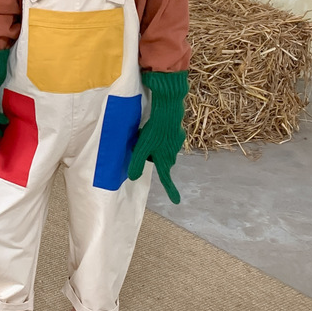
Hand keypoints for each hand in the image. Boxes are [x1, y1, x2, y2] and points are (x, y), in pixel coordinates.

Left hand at [127, 70, 188, 203]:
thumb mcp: (142, 147)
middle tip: (141, 145)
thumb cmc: (154, 130)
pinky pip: (167, 138)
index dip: (171, 190)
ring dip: (156, 145)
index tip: (177, 201)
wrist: (169, 109)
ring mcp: (176, 141)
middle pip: (163, 161)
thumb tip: (133, 178)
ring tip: (145, 133)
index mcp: (165, 158)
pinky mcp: (177, 131)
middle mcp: (173, 152)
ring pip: (164, 148)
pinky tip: (155, 127)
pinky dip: (161, 136)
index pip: (166, 178)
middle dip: (154, 157)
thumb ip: (137, 163)